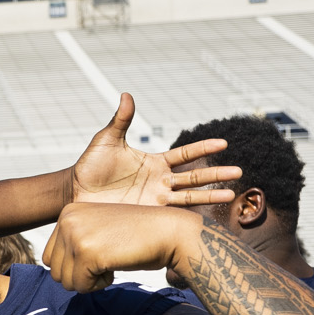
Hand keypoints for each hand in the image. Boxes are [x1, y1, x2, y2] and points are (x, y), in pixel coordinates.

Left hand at [43, 203, 201, 292]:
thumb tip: (47, 264)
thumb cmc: (137, 236)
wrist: (171, 232)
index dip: (75, 264)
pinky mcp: (86, 254)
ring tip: (112, 260)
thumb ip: (72, 241)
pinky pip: (80, 287)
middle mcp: (66, 220)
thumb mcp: (97, 230)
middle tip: (107, 258)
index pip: (49, 256)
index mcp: (67, 213)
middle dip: (80, 274)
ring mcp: (75, 236)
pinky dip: (99, 285)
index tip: (101, 250)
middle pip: (54, 270)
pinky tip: (116, 265)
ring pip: (64, 281)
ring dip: (89, 280)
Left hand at [68, 95, 242, 207]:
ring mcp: (155, 199)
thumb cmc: (89, 166)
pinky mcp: (146, 215)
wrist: (75, 193)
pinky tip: (203, 220)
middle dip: (216, 174)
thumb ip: (120, 120)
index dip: (203, 148)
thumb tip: (126, 94)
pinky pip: (170, 215)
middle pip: (194, 177)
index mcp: (154, 162)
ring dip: (210, 196)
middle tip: (239, 172)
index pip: (185, 154)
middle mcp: (159, 181)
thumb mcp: (106, 141)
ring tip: (232, 194)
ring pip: (189, 196)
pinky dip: (187, 216)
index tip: (224, 143)